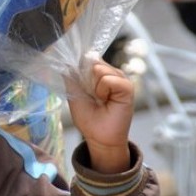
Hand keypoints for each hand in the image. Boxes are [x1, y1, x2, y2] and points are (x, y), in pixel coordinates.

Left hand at [65, 59, 133, 173]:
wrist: (98, 137)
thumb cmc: (88, 118)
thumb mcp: (74, 93)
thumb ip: (71, 76)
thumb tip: (67, 61)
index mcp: (99, 73)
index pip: (87, 58)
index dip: (80, 69)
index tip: (81, 86)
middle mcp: (110, 73)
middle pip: (92, 61)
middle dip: (86, 80)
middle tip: (92, 96)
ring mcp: (120, 78)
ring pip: (99, 68)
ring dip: (94, 86)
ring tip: (100, 99)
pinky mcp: (127, 86)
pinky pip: (109, 78)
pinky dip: (103, 90)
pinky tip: (106, 100)